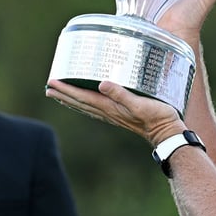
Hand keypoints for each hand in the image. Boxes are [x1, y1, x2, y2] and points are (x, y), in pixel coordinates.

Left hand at [45, 79, 185, 145]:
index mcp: (111, 108)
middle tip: (49, 87)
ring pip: (86, 107)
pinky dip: (86, 105)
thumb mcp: (140, 104)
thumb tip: (102, 84)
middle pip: (80, 102)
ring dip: (72, 100)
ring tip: (60, 95)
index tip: (53, 82)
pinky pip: (97, 109)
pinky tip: (87, 103)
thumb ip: (121, 94)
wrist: (167, 132)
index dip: (67, 89)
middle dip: (64, 95)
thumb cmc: (157, 117)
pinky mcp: (121, 115)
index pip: (83, 97)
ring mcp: (114, 115)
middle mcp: (109, 112)